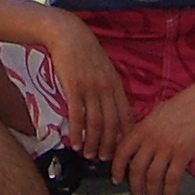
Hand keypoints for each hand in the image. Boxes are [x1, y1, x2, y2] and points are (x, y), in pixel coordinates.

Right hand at [46, 23, 128, 161]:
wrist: (69, 35)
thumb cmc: (85, 52)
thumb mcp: (104, 69)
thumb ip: (109, 88)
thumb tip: (111, 108)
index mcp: (116, 85)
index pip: (125, 116)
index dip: (125, 136)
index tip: (122, 149)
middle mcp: (106, 89)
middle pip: (112, 124)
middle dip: (109, 145)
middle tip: (105, 159)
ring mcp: (91, 89)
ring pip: (96, 124)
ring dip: (93, 143)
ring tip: (89, 155)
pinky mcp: (74, 88)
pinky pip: (78, 116)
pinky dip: (77, 133)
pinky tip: (75, 144)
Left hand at [113, 96, 194, 194]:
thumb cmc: (183, 105)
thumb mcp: (156, 115)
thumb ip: (145, 131)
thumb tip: (136, 149)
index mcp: (142, 128)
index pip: (122, 151)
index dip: (116, 168)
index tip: (116, 180)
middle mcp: (151, 139)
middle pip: (136, 169)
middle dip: (135, 187)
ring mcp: (167, 147)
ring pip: (153, 177)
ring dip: (152, 193)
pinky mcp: (183, 154)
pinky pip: (172, 178)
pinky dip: (169, 191)